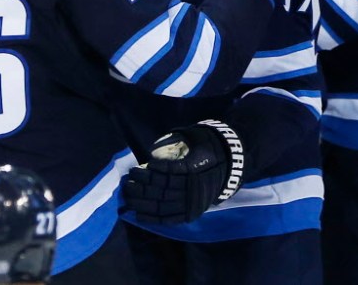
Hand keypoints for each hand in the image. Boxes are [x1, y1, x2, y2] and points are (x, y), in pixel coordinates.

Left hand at [123, 120, 244, 223]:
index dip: (157, 168)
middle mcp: (193, 188)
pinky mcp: (190, 213)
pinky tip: (139, 215)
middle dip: (142, 185)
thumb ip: (180, 139)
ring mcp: (191, 203)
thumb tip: (155, 147)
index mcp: (196, 169)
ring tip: (127, 195)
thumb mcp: (198, 139)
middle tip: (128, 179)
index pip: (172, 170)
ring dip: (142, 201)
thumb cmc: (208, 150)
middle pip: (162, 188)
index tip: (145, 163)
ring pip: (163, 204)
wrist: (229, 169)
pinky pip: (170, 218)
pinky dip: (153, 218)